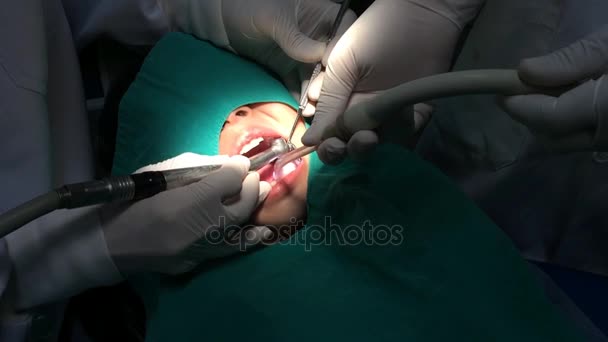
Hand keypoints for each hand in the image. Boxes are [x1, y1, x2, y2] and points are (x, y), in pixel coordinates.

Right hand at [101, 153, 271, 274]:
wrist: (109, 241)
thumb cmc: (132, 201)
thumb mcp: (160, 174)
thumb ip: (195, 168)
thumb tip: (226, 165)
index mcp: (188, 199)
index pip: (227, 180)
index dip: (238, 169)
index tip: (242, 163)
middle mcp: (199, 225)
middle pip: (239, 205)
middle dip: (251, 189)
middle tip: (255, 179)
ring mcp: (199, 248)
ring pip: (237, 230)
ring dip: (253, 212)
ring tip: (262, 198)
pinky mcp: (195, 262)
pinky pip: (225, 249)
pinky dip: (244, 240)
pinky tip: (260, 233)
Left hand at [157, 0, 355, 96]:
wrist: (218, 17)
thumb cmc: (246, 5)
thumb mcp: (272, 18)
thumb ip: (295, 37)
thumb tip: (320, 55)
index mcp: (321, 16)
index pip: (342, 35)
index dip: (341, 57)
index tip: (333, 75)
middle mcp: (316, 36)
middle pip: (331, 62)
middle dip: (327, 82)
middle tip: (317, 99)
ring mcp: (302, 54)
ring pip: (316, 77)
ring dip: (314, 96)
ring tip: (310, 112)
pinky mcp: (287, 68)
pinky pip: (297, 85)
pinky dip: (299, 98)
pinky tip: (300, 112)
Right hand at [302, 0, 479, 163]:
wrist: (421, 15)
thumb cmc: (376, 33)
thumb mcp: (343, 65)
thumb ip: (329, 102)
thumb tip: (308, 141)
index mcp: (341, 101)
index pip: (329, 134)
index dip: (328, 146)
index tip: (329, 146)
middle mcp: (362, 112)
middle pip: (352, 146)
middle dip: (349, 150)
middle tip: (351, 143)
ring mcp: (389, 116)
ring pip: (378, 145)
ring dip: (373, 145)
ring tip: (372, 135)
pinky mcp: (415, 115)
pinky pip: (407, 135)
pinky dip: (403, 130)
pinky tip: (402, 113)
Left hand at [499, 26, 607, 150]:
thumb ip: (571, 61)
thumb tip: (525, 72)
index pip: (551, 118)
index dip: (521, 106)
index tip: (499, 90)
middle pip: (554, 140)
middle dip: (531, 117)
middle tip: (519, 89)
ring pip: (567, 142)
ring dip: (548, 120)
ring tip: (548, 89)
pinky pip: (583, 138)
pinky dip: (569, 122)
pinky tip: (571, 97)